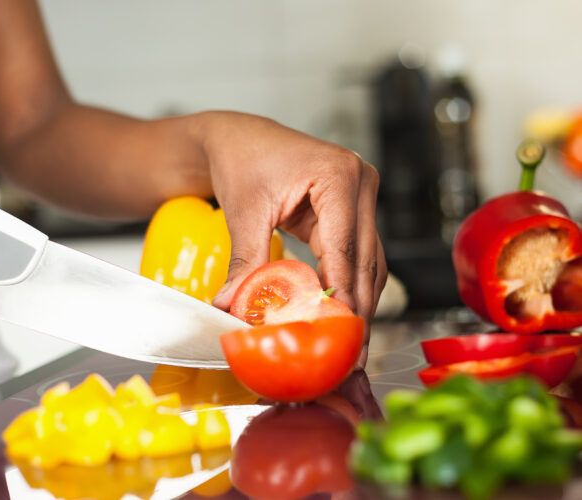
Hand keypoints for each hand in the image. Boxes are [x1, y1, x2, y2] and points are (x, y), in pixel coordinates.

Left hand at [201, 112, 385, 362]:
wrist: (239, 138)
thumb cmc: (242, 159)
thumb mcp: (244, 212)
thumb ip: (245, 261)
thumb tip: (234, 305)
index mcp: (339, 176)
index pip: (346, 249)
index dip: (344, 297)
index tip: (339, 335)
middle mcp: (360, 184)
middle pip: (366, 261)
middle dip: (357, 310)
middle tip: (351, 355)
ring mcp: (360, 197)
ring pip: (368, 262)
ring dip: (359, 303)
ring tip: (350, 346)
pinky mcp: (351, 212)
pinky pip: (355, 256)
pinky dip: (348, 286)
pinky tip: (340, 317)